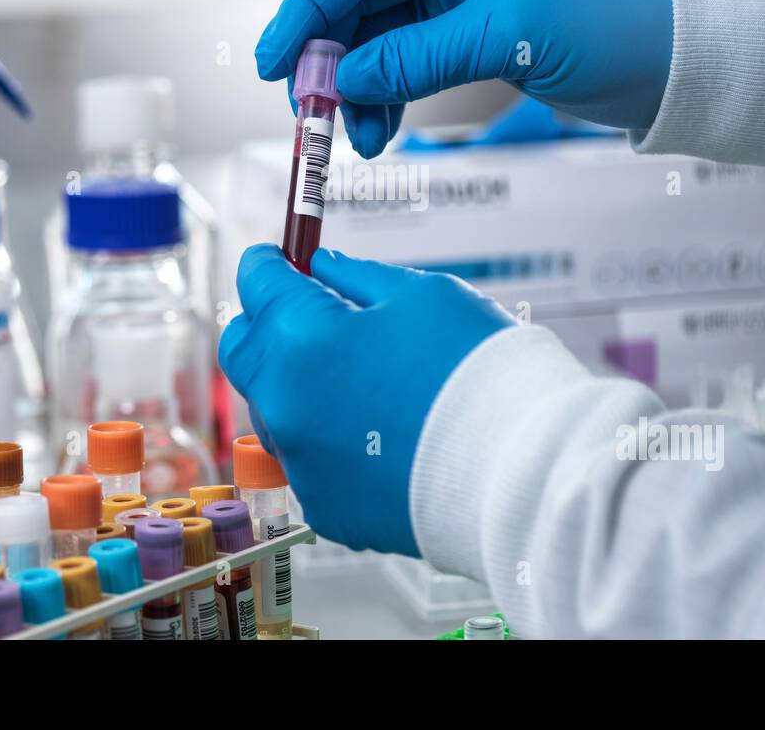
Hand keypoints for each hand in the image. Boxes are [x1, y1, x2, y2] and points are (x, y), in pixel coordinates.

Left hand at [218, 244, 513, 555]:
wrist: (520, 467)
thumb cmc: (478, 372)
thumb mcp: (422, 295)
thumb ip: (357, 278)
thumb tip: (322, 269)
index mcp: (302, 337)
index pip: (258, 285)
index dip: (270, 264)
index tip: (280, 259)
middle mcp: (285, 402)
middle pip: (244, 350)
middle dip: (266, 324)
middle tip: (306, 313)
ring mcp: (301, 460)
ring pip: (275, 409)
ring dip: (298, 384)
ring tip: (360, 377)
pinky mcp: (325, 505)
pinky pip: (308, 459)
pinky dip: (329, 438)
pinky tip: (378, 428)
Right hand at [255, 0, 673, 157]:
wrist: (674, 58)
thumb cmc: (607, 21)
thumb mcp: (504, 35)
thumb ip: (417, 57)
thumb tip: (343, 79)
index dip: (305, 12)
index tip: (274, 64)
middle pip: (360, 5)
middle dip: (332, 62)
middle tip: (312, 115)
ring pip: (380, 43)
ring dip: (361, 91)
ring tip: (359, 141)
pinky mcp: (473, 36)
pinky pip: (409, 65)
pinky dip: (390, 99)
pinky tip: (382, 133)